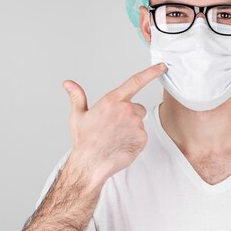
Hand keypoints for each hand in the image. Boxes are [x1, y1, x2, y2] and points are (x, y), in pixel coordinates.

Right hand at [61, 62, 167, 185]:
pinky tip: (121, 144)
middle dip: (129, 114)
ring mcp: (136, 124)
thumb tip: (68, 83)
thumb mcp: (78, 116)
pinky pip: (142, 135)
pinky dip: (134, 139)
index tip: (162, 67)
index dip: (151, 72)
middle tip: (113, 127)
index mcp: (112, 100)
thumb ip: (77, 97)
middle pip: (137, 107)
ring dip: (131, 127)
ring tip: (115, 137)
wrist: (91, 164)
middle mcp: (127, 110)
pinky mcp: (142, 138)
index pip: (136, 81)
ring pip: (139, 122)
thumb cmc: (84, 141)